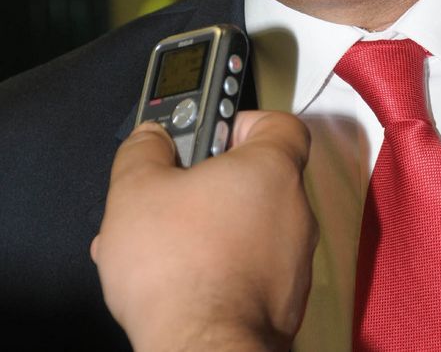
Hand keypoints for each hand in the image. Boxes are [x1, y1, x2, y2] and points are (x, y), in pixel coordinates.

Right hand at [91, 111, 317, 351]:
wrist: (201, 351)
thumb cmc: (180, 271)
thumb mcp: (136, 188)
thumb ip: (144, 148)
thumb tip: (150, 138)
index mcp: (271, 169)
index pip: (279, 123)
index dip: (242, 121)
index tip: (210, 132)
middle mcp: (294, 210)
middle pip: (256, 178)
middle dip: (209, 183)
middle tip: (173, 191)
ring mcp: (293, 260)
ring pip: (247, 226)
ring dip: (208, 227)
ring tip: (161, 244)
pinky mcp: (282, 301)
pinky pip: (249, 267)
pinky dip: (218, 266)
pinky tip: (175, 279)